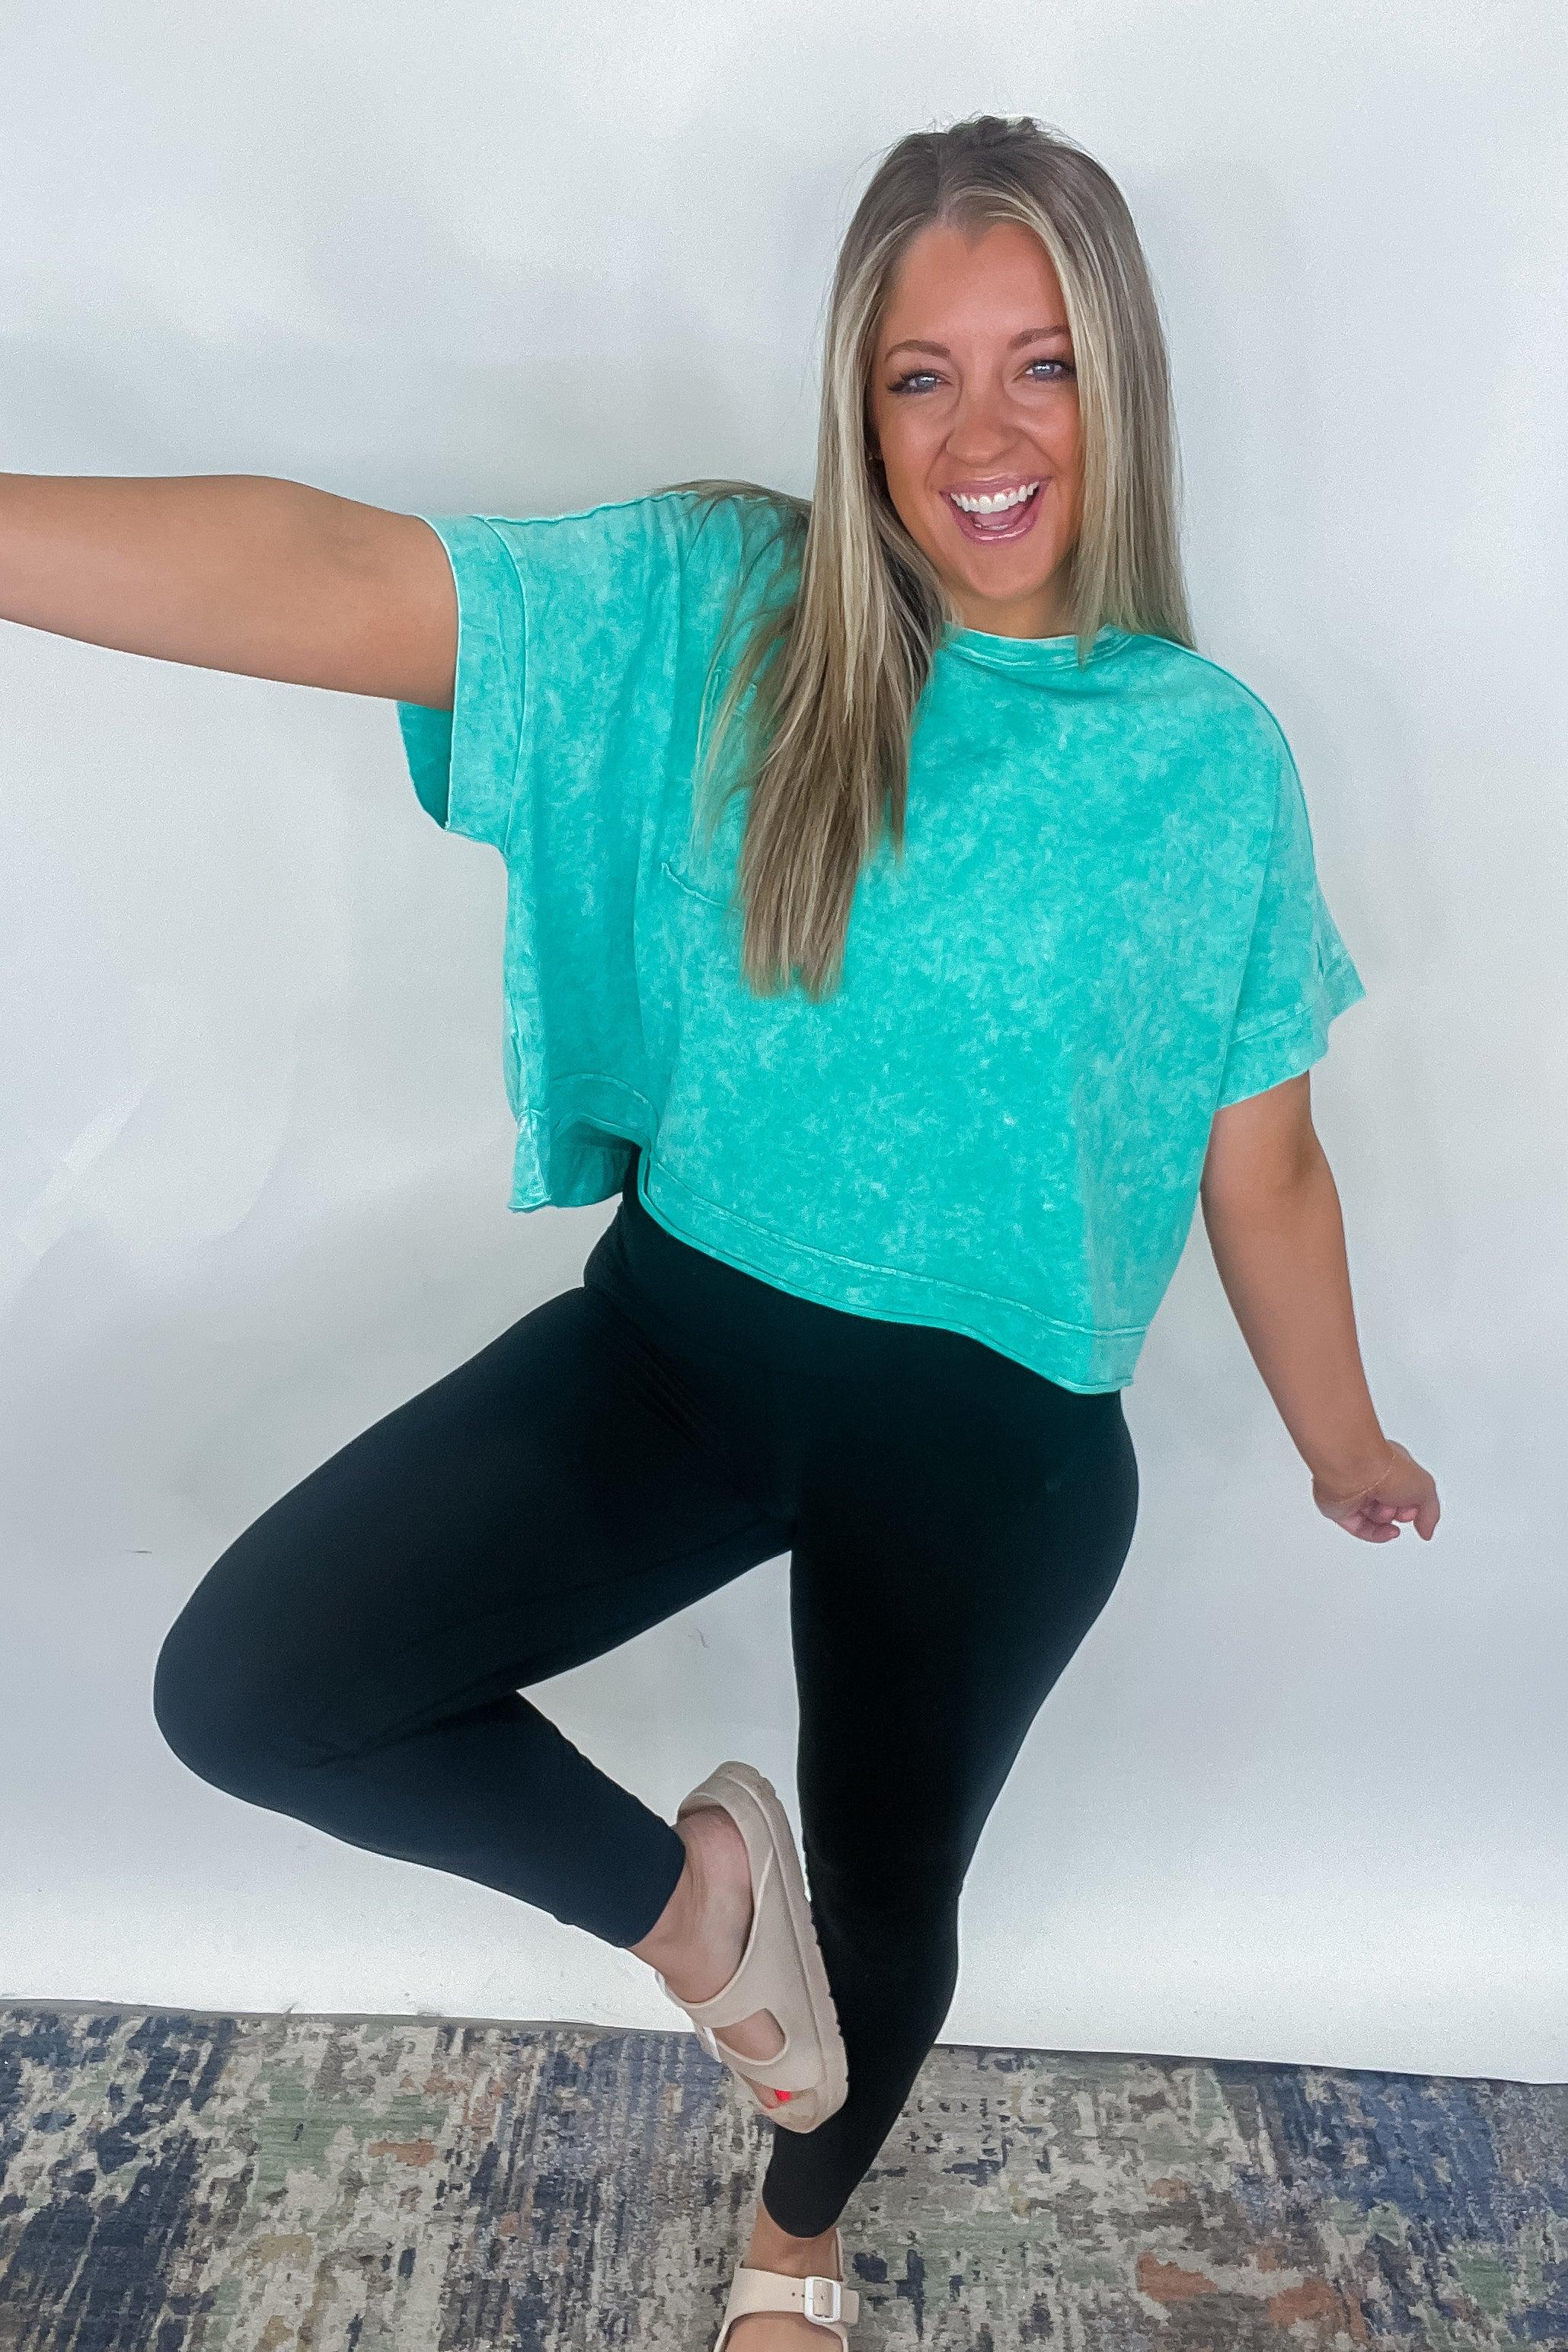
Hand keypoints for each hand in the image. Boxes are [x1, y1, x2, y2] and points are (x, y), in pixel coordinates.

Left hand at [1311, 1439, 1439, 1542]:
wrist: (1354, 1471)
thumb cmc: (1386, 1469)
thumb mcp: (1425, 1488)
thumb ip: (1430, 1512)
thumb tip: (1426, 1530)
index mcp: (1391, 1467)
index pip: (1403, 1490)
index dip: (1413, 1503)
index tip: (1417, 1508)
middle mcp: (1371, 1479)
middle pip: (1389, 1507)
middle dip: (1400, 1513)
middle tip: (1402, 1509)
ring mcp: (1355, 1494)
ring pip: (1374, 1520)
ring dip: (1387, 1524)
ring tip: (1388, 1515)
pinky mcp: (1340, 1508)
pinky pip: (1359, 1528)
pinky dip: (1375, 1534)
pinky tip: (1387, 1532)